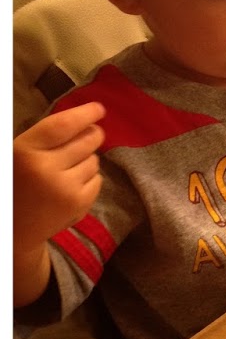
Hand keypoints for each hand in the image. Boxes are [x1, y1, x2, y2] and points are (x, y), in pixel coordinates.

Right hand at [13, 102, 105, 248]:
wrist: (12, 229)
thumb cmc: (15, 184)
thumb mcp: (18, 155)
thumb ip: (45, 139)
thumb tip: (85, 120)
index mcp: (24, 152)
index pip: (63, 125)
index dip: (85, 114)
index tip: (99, 108)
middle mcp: (45, 168)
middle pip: (88, 140)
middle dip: (93, 134)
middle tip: (90, 135)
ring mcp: (65, 188)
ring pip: (94, 160)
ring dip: (86, 160)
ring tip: (66, 169)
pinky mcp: (79, 204)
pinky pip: (98, 179)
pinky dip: (89, 179)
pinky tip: (70, 186)